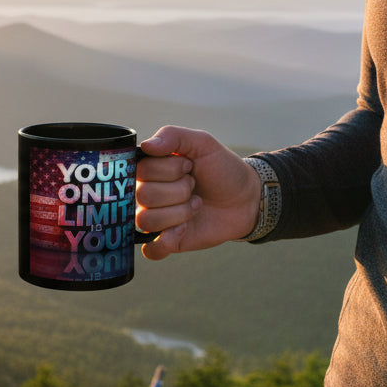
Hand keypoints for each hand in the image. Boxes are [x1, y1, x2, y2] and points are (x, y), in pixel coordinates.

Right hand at [135, 126, 262, 257]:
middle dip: (179, 190)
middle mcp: (147, 194)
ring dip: (179, 213)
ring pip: (146, 221)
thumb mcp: (202, 143)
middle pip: (144, 196)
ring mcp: (156, 219)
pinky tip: (185, 229)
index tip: (189, 166)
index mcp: (150, 169)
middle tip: (195, 186)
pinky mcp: (167, 242)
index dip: (169, 170)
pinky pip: (151, 250)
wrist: (246, 198)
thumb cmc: (222, 168)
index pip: (141, 170)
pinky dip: (166, 241)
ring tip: (196, 205)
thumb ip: (172, 136)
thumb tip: (145, 146)